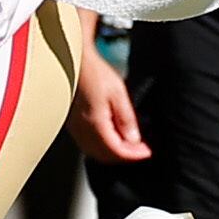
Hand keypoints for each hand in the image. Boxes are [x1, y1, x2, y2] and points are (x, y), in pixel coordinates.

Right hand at [69, 49, 150, 163]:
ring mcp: (75, 128)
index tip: (147, 152)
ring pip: (94, 152)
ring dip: (112, 152)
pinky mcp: (71, 123)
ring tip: (128, 145)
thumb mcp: (118, 94)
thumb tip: (133, 139)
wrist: (74, 62)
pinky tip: (111, 137)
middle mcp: (82, 130)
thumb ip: (126, 119)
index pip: (116, 151)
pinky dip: (101, 146)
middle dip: (124, 156)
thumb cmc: (94, 73)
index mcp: (95, 124)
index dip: (134, 155)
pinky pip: (86, 144)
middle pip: (104, 155)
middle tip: (140, 150)